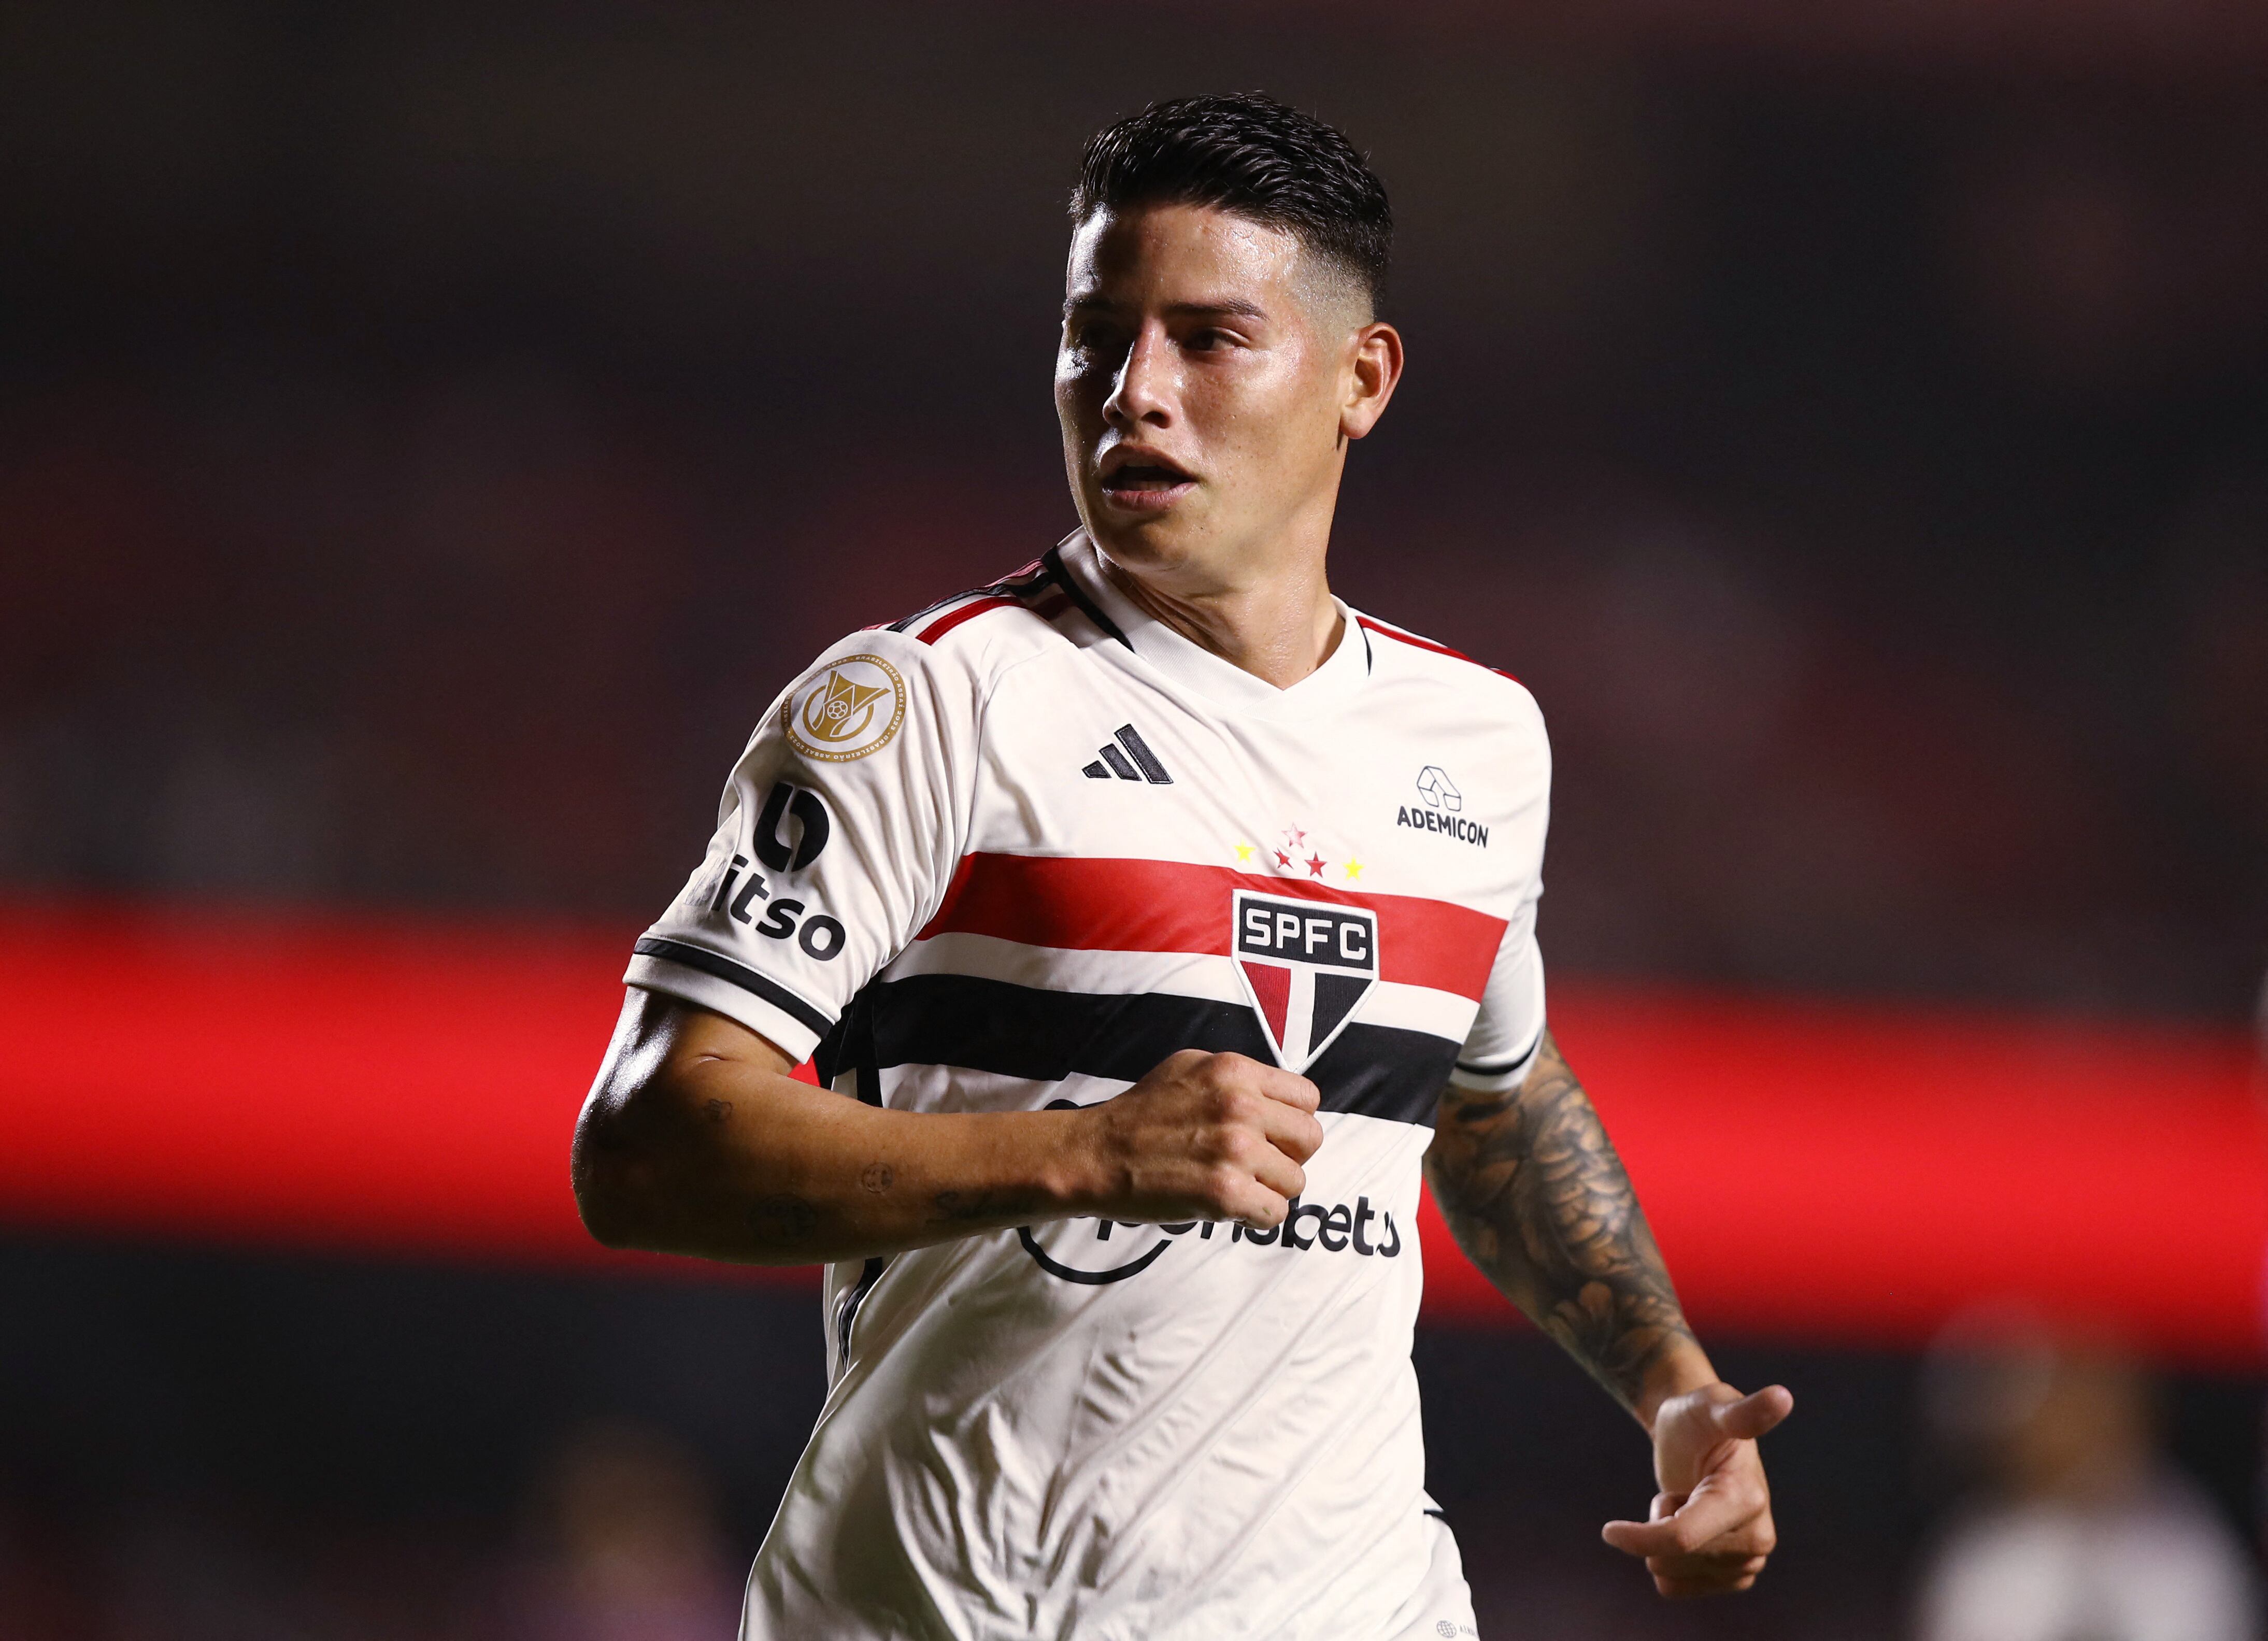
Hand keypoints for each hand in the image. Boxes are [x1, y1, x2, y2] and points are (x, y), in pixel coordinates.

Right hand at [1072, 1050, 1323, 1227]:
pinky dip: (1256, 1217)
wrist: (1095, 1154)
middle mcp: (1241, 1106)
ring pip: (1296, 1181)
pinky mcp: (1224, 1194)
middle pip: (1311, 1139)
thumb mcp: (1190, 1068)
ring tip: (1236, 1185)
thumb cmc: (1140, 1113)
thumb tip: (1279, 1097)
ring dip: (1269, 1189)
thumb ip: (1238, 1077)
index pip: (1308, 1098)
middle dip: (1288, 1156)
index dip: (1291, 1121)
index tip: (1270, 1134)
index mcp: (1235, 1071)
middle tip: (1257, 1165)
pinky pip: (1276, 1214)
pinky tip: (1229, 1207)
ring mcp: (1235, 1151)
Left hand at [1602, 1382, 1791, 1596]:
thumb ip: (1741, 1410)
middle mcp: (1757, 1538)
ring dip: (1663, 1539)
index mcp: (1746, 1500)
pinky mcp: (1733, 1577)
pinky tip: (1688, 1527)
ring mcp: (1748, 1562)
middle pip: (1673, 1558)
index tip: (1607, 1530)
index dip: (1641, 1537)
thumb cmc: (1699, 1417)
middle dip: (1659, 1523)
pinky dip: (1667, 1559)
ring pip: (1671, 1575)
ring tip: (1686, 1504)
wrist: (1701, 1440)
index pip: (1682, 1538)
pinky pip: (1675, 1587)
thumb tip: (1783, 1396)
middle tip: (1682, 1490)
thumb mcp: (1709, 1405)